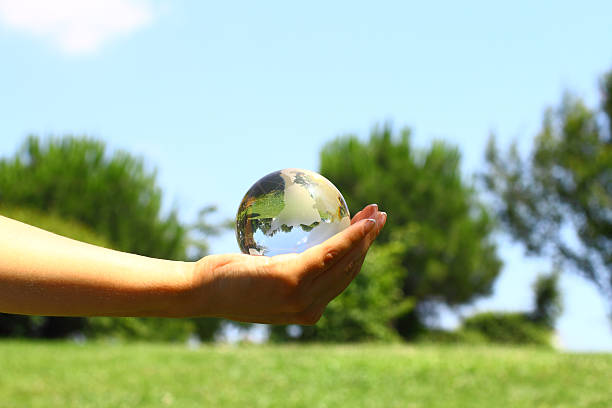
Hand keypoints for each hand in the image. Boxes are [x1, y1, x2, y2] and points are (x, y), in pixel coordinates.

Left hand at [186, 204, 385, 323]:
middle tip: (380, 218)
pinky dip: (351, 235)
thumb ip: (285, 271)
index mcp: (305, 308)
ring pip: (346, 260)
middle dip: (369, 242)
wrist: (200, 291)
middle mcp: (310, 308)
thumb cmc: (226, 280)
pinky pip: (330, 252)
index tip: (368, 233)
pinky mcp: (293, 281)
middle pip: (350, 270)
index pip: (339, 280)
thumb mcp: (262, 277)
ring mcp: (303, 297)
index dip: (358, 256)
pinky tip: (362, 221)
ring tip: (377, 214)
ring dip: (366, 235)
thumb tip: (297, 248)